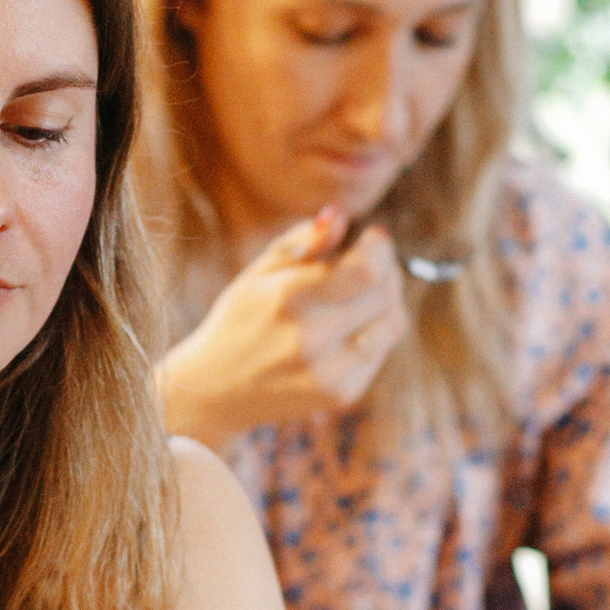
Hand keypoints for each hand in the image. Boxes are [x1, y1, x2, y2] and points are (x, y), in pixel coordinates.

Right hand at [159, 207, 409, 446]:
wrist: (217, 390)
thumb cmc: (240, 320)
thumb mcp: (259, 272)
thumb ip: (302, 239)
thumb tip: (340, 215)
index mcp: (286, 300)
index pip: (366, 272)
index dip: (380, 249)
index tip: (373, 238)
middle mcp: (310, 340)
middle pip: (384, 294)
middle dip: (385, 269)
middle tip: (370, 262)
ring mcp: (328, 372)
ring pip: (392, 323)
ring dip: (387, 300)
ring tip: (363, 292)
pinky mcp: (342, 394)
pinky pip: (381, 350)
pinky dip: (375, 330)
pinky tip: (351, 325)